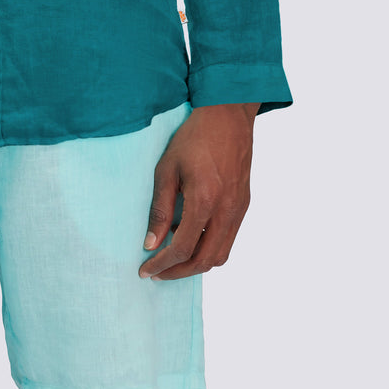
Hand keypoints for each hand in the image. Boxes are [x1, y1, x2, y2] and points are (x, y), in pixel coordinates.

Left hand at [138, 102, 259, 280]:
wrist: (227, 116)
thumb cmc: (194, 138)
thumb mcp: (166, 169)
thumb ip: (160, 208)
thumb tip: (150, 242)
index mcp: (205, 200)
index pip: (183, 248)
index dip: (162, 264)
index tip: (145, 269)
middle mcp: (227, 210)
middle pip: (204, 261)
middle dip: (178, 272)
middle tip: (157, 272)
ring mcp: (239, 209)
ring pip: (220, 255)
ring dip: (195, 263)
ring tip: (171, 257)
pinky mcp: (243, 205)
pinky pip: (228, 239)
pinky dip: (208, 248)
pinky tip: (190, 237)